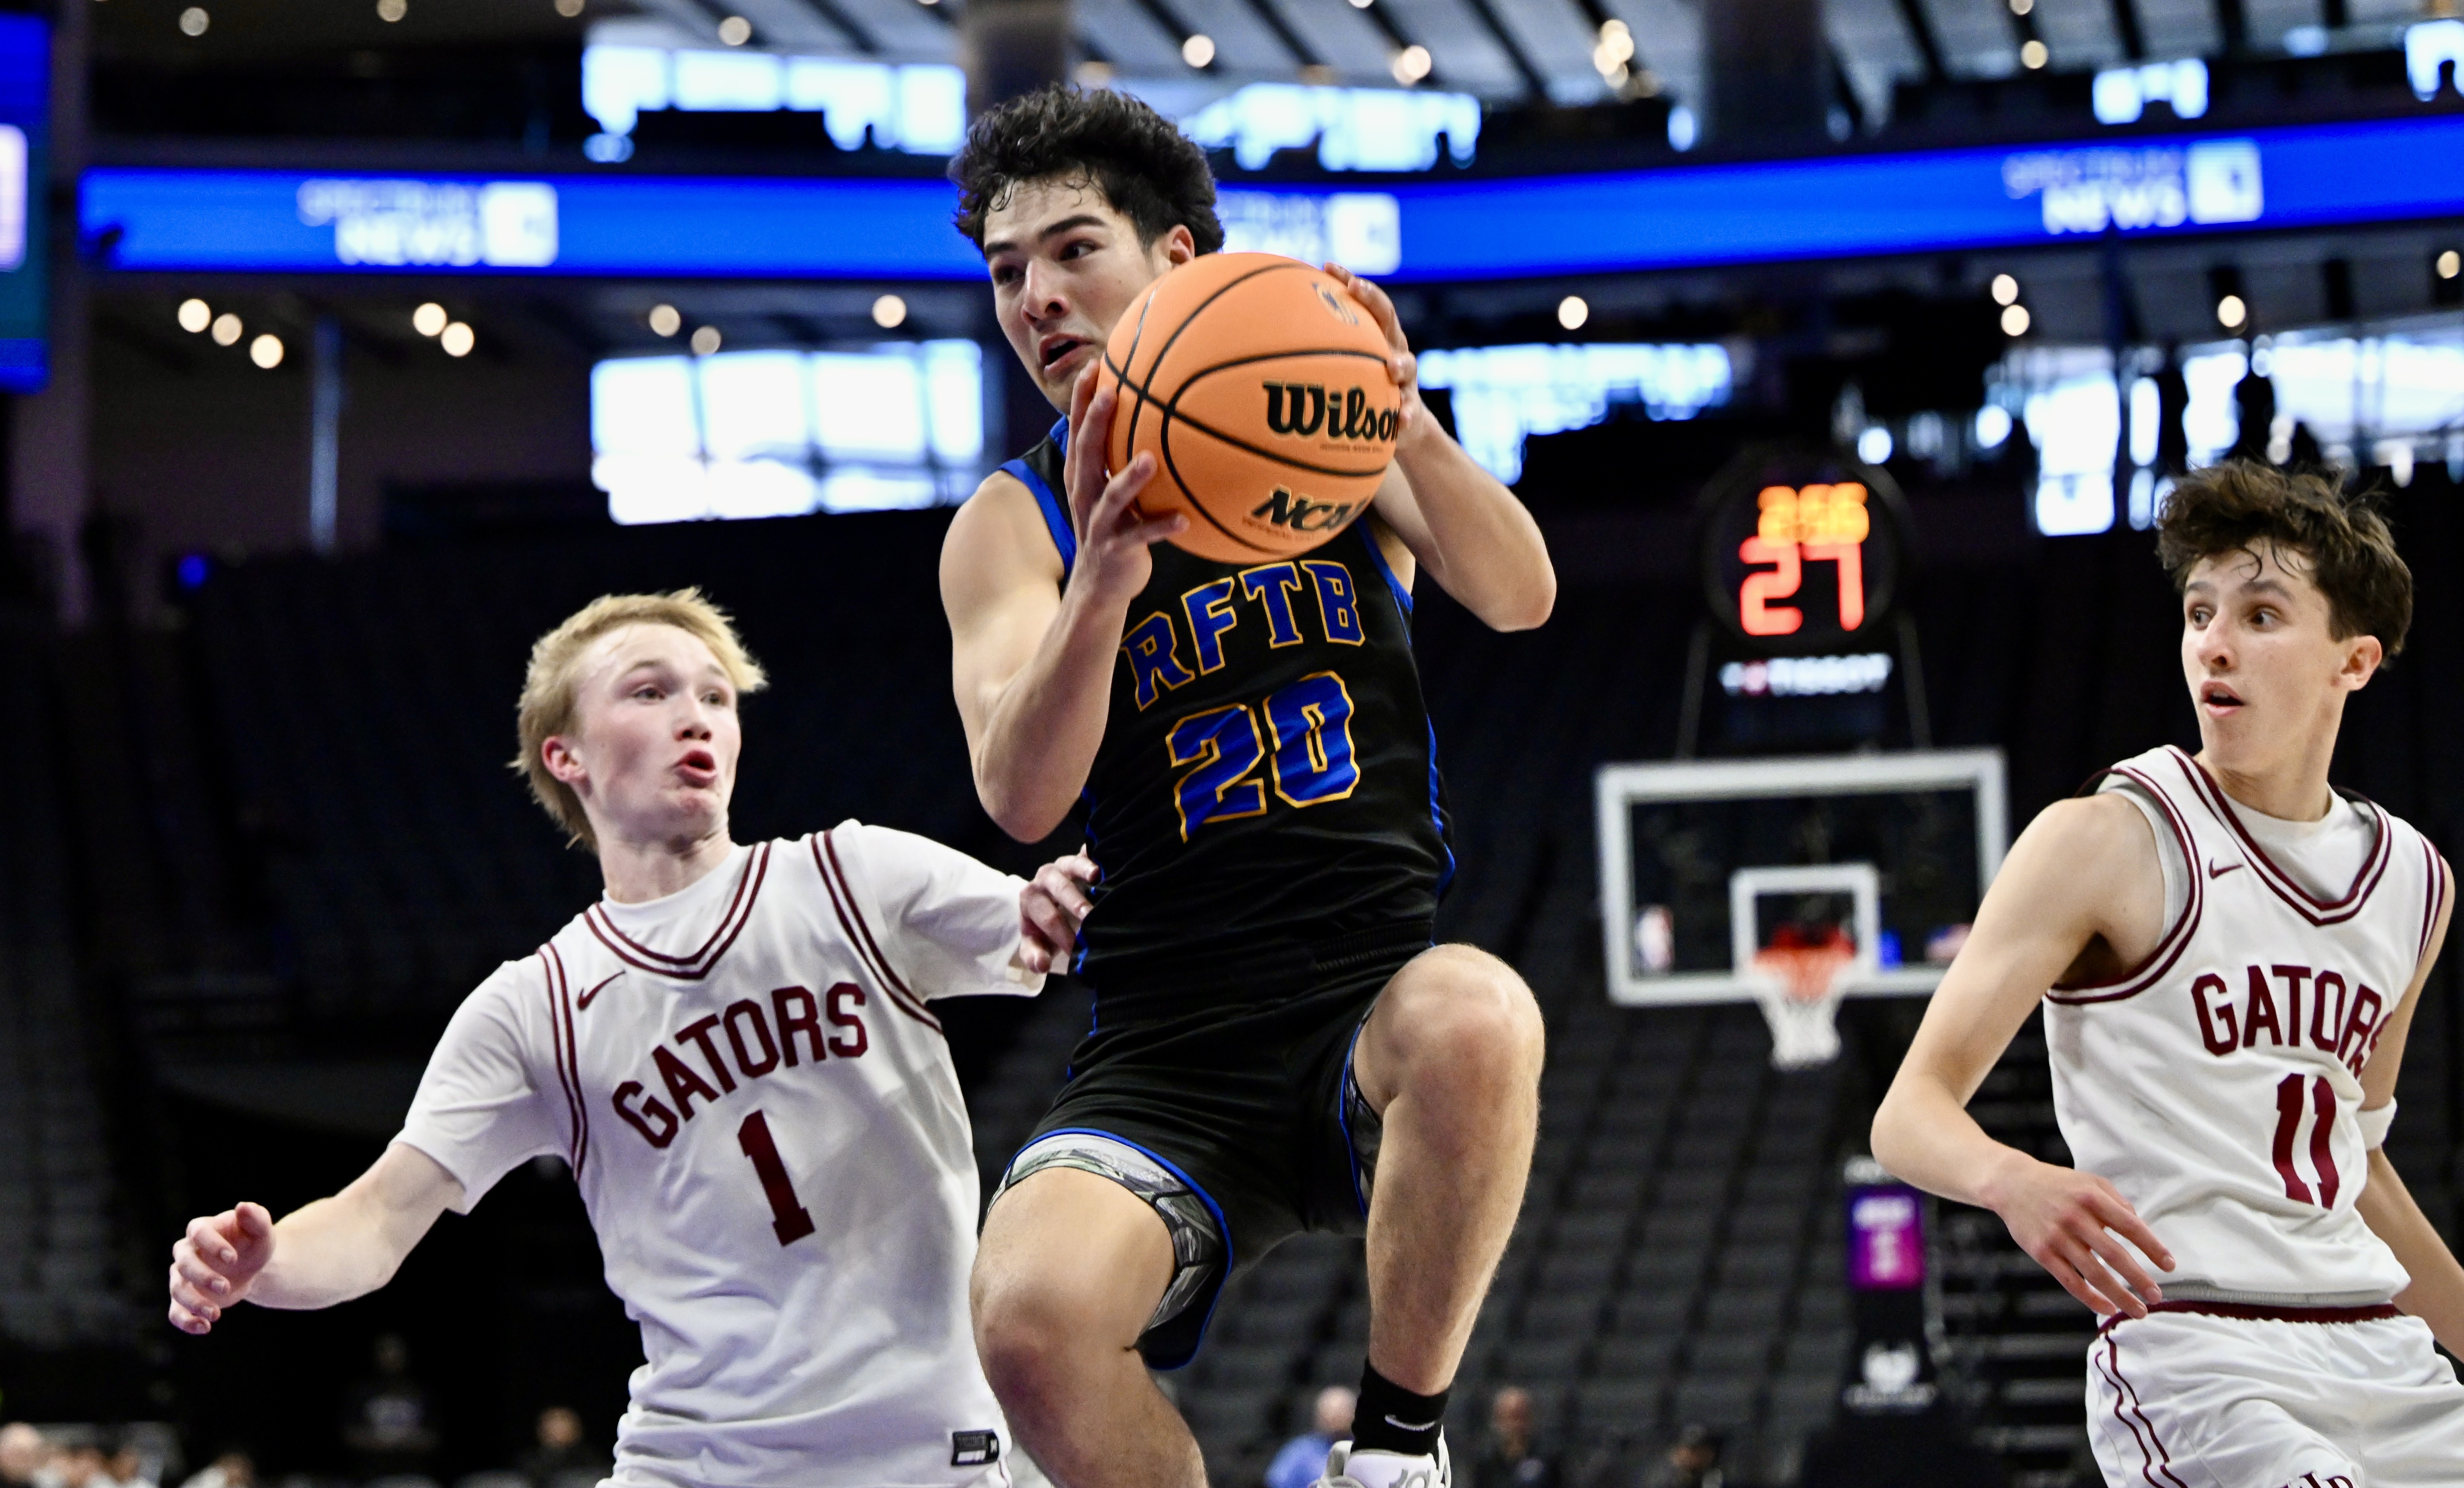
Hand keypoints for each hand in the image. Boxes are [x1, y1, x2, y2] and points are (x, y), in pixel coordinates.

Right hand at [168, 1202, 275, 1333]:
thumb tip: (243, 1207)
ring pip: (177, 1290)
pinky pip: (175, 1311)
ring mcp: (183, 1276)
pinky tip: (204, 1328)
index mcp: (202, 1229)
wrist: (253, 1266)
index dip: (212, 1245)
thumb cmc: (254, 1242)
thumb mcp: (261, 1230)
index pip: (198, 1233)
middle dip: (203, 1277)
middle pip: (184, 1264)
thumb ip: (255, 1218)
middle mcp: (186, 1252)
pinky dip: (186, 1321)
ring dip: (194, 1303)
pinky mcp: (185, 1298)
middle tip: (226, 1287)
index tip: (233, 1258)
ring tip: (216, 1314)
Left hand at [1018, 852, 1097, 973]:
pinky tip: (1108, 857)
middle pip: (1058, 888)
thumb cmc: (1043, 927)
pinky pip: (1088, 851)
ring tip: (1096, 876)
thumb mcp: (1036, 944)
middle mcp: (1045, 878)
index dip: (1061, 934)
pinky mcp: (1081, 856)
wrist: (1050, 903)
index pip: (1048, 917)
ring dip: (1083, 870)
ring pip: (1072, 864)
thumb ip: (1035, 956)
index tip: (1076, 949)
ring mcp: (1064, 864)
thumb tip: (1041, 965)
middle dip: (1074, 903)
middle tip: (1089, 916)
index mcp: (1031, 899)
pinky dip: (1097, 853)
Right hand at [1062, 365, 1183, 607]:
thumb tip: (1153, 413)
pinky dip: (1162, 527)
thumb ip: (1121, 455)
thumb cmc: (1115, 526)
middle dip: (1096, 422)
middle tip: (1110, 392)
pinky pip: (1141, 536)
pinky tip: (1184, 519)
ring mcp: (1099, 523)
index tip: (1095, 366)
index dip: (1083, 400)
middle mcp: (1085, 495)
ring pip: (1111, 497)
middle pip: (1086, 453)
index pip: (1078, 430)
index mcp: (1082, 475)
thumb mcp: (1111, 487)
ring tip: (1148, 459)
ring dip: (1129, 478)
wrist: (1100, 585)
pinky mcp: (1118, 549)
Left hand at [1325, 264, 1432, 452]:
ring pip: (1407, 366)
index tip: (1328, 266)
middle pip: (1388, 320)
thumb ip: (1323, 351)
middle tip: (1356, 286)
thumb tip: (1271, 336)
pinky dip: (1406, 415)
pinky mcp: (1410, 407)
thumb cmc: (1366, 387)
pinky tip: (1399, 422)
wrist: (1402, 421)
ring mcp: (1405, 378)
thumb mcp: (1348, 367)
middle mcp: (1394, 350)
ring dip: (1400, 364)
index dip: (1349, 282)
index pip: (1366, 302)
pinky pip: (1410, 411)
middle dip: (1373, 300)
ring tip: (1391, 367)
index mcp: (1379, 336)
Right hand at [1984, 1153, 2175, 1317]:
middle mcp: (2074, 1217)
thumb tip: (2141, 1228)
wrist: (2011, 1184)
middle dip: (2139, 1279)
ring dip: (2119, 1296)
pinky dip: (2090, 1298)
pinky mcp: (2041, 1252)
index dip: (2152, 1247)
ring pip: (2093, 1274)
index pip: (2130, 1226)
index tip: (2170, 1266)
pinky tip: (2106, 1308)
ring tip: (2139, 1311)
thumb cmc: (2059, 1185)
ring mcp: (2056, 1236)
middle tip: (2158, 1296)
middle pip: (2114, 1255)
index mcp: (2091, 1197)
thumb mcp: (2090, 1182)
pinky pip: (2069, 1281)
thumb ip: (2117, 1203)